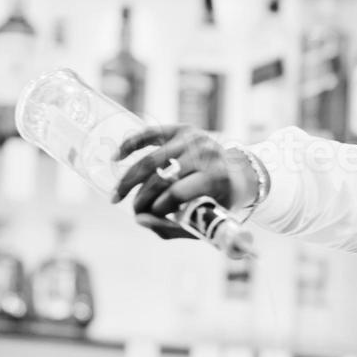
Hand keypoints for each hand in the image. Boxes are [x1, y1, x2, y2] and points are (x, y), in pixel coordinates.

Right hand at [112, 125, 258, 239]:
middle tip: (134, 210)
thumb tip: (140, 220)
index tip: (149, 216)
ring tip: (118, 195)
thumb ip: (173, 227)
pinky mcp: (182, 129)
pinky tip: (117, 157)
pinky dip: (131, 144)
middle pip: (161, 177)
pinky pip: (150, 134)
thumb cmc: (219, 201)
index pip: (177, 193)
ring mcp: (193, 138)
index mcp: (215, 176)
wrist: (239, 174)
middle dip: (142, 197)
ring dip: (130, 180)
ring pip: (151, 160)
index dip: (158, 207)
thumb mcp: (205, 219)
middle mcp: (205, 153)